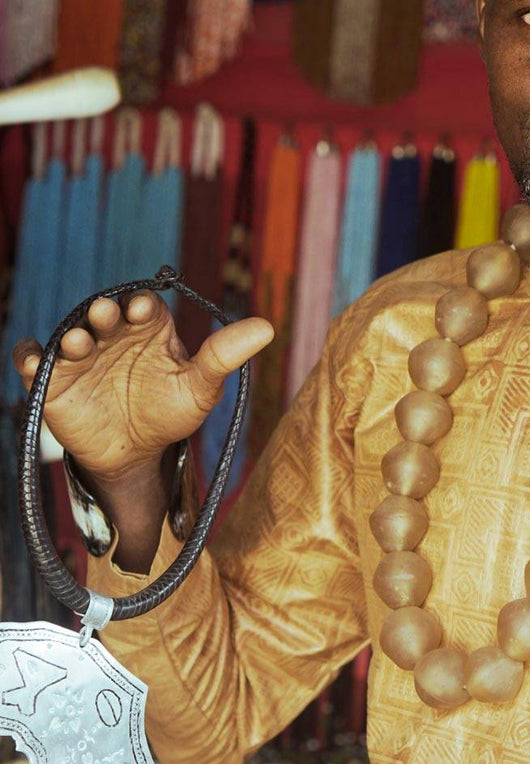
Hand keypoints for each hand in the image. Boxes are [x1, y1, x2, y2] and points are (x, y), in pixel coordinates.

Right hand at [12, 290, 272, 484]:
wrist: (137, 456)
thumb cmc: (170, 415)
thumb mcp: (200, 388)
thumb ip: (224, 356)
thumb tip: (268, 326)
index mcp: (147, 329)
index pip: (143, 307)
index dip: (141, 306)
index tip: (144, 311)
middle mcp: (111, 335)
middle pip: (103, 315)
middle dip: (103, 313)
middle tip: (106, 315)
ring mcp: (80, 357)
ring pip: (69, 336)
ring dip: (70, 335)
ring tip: (78, 342)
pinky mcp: (53, 381)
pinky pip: (32, 362)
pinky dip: (28, 356)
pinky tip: (32, 357)